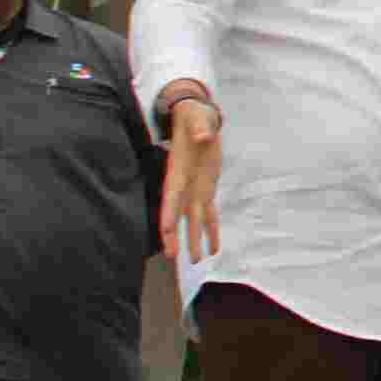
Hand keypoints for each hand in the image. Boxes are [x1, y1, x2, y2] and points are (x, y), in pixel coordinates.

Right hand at [160, 99, 222, 265]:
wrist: (197, 119)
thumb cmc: (194, 119)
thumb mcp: (198, 120)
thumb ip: (200, 130)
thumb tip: (204, 136)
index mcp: (178, 172)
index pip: (171, 196)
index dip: (168, 212)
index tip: (165, 230)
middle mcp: (184, 186)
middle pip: (177, 215)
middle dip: (174, 235)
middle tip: (173, 256)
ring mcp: (195, 191)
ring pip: (194, 220)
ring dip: (194, 240)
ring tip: (196, 261)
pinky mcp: (207, 191)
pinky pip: (210, 214)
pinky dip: (213, 230)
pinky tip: (215, 248)